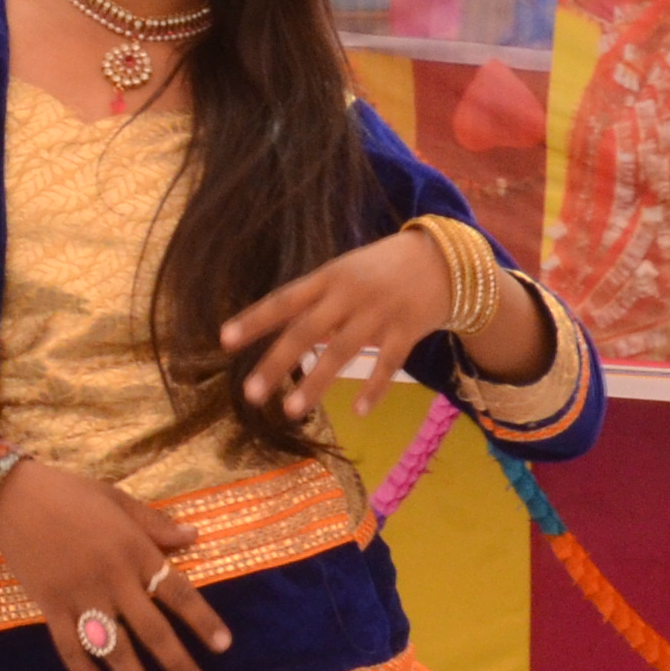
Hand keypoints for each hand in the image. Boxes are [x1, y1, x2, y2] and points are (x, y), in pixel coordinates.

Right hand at [0, 462, 227, 670]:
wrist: (13, 498)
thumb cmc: (70, 494)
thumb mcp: (118, 501)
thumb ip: (155, 525)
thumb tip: (194, 535)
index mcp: (135, 551)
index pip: (179, 592)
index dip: (203, 620)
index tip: (223, 645)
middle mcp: (113, 579)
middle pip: (151, 628)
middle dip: (175, 661)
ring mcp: (80, 595)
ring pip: (113, 646)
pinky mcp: (49, 605)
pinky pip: (67, 644)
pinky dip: (81, 667)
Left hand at [219, 229, 458, 422]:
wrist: (444, 258)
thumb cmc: (384, 268)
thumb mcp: (348, 271)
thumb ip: (319, 300)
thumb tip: (285, 334)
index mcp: (330, 276)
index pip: (285, 300)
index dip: (255, 320)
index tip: (224, 340)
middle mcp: (350, 294)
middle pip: (306, 331)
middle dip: (276, 362)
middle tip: (250, 393)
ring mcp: (379, 312)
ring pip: (342, 352)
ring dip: (315, 383)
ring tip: (291, 410)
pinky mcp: (407, 329)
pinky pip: (387, 363)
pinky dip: (373, 388)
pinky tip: (359, 412)